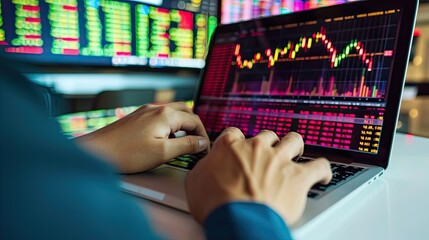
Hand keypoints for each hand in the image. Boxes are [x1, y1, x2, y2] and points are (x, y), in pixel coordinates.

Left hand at [76, 102, 208, 172]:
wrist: (96, 151)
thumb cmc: (127, 153)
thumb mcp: (163, 152)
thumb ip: (186, 146)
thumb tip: (201, 142)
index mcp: (166, 115)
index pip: (195, 121)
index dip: (203, 136)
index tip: (204, 150)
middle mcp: (157, 108)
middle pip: (186, 112)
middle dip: (195, 127)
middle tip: (197, 144)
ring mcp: (145, 111)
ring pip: (173, 113)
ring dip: (182, 126)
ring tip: (184, 143)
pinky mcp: (137, 117)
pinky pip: (160, 116)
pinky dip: (170, 125)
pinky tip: (165, 140)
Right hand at [185, 128, 331, 224]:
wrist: (239, 219)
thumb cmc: (216, 204)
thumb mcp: (195, 182)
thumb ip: (203, 168)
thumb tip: (205, 168)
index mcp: (231, 146)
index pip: (235, 134)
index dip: (237, 142)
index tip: (238, 149)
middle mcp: (256, 148)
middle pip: (266, 135)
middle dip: (266, 144)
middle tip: (265, 155)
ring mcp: (279, 160)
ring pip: (293, 140)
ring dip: (294, 145)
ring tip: (295, 152)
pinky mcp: (298, 176)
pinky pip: (319, 166)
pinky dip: (322, 169)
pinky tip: (322, 174)